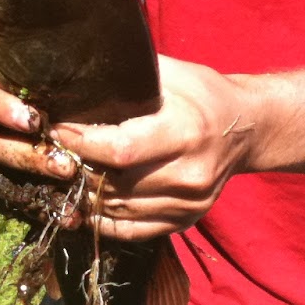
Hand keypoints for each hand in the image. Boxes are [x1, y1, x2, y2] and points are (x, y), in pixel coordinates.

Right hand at [0, 62, 74, 202]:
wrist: (15, 105)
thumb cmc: (39, 84)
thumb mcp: (45, 74)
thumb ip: (58, 75)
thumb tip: (90, 63)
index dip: (3, 108)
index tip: (34, 122)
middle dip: (29, 157)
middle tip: (66, 167)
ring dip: (30, 189)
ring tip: (67, 202)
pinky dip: (20, 204)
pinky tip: (51, 211)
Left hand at [50, 55, 255, 243]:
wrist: (248, 129)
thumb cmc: (204, 94)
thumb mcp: (173, 73)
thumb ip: (130, 75)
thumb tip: (80, 74)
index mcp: (186, 132)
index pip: (121, 149)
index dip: (82, 143)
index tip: (58, 130)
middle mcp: (190, 174)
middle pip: (116, 183)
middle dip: (78, 168)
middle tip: (55, 153)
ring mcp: (190, 204)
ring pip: (118, 209)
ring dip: (86, 194)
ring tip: (66, 175)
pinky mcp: (186, 220)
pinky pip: (132, 231)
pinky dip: (103, 220)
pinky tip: (86, 203)